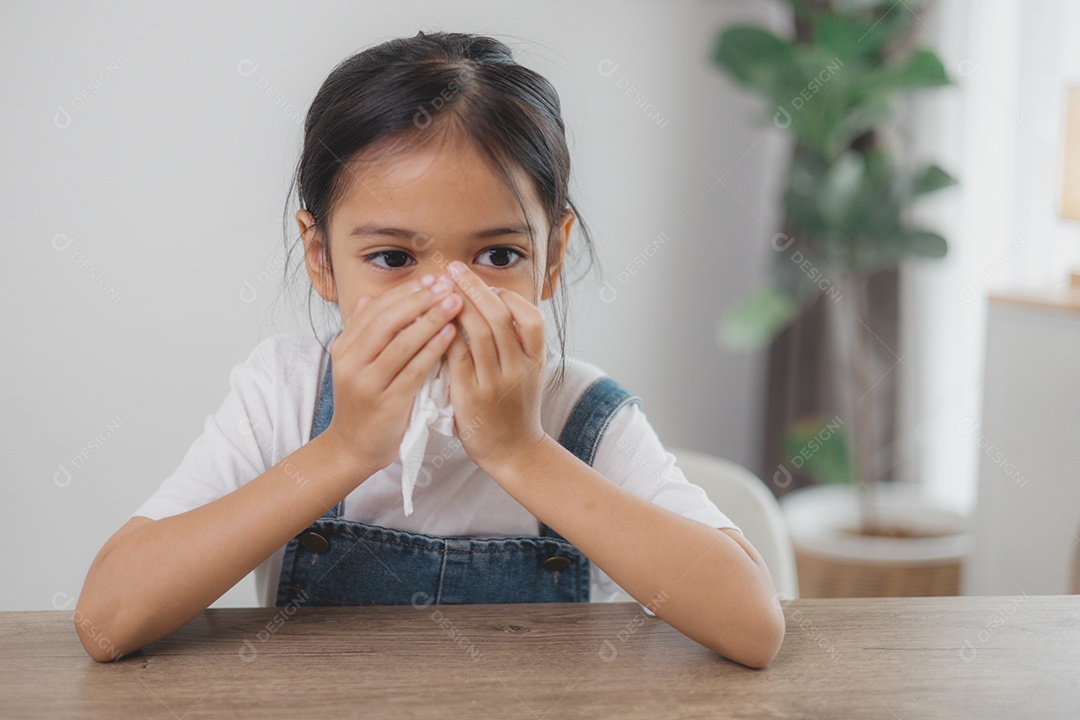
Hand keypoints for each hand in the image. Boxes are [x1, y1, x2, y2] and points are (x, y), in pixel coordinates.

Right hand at [321, 276, 462, 474]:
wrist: (353, 447)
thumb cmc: (364, 403)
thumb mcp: (356, 364)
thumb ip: (363, 332)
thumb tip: (369, 298)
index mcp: (345, 347)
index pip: (376, 308)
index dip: (406, 291)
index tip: (433, 278)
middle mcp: (352, 361)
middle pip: (388, 320)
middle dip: (420, 299)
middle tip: (447, 284)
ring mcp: (367, 383)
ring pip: (401, 343)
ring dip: (430, 319)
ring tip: (455, 302)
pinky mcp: (386, 403)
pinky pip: (412, 370)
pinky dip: (432, 350)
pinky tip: (450, 334)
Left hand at [443, 261, 548, 472]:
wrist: (513, 451)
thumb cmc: (515, 408)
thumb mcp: (528, 373)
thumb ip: (518, 343)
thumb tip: (495, 303)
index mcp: (536, 361)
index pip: (532, 318)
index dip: (509, 297)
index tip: (488, 284)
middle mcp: (518, 368)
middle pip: (500, 317)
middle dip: (475, 288)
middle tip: (455, 269)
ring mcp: (494, 382)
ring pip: (478, 333)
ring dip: (458, 305)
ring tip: (441, 287)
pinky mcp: (470, 395)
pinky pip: (456, 356)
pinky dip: (445, 334)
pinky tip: (432, 321)